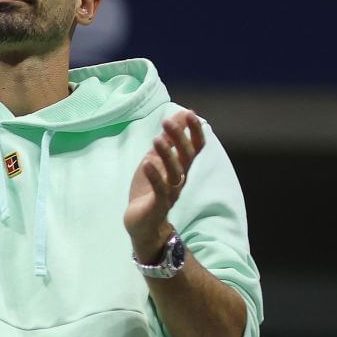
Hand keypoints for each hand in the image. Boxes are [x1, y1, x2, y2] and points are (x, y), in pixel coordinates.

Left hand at [126, 110, 203, 259]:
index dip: (194, 130)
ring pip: (175, 172)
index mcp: (181, 167)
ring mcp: (170, 192)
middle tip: (167, 121)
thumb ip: (167, 141)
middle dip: (179, 137)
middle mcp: (180, 178)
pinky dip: (154, 175)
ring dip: (167, 154)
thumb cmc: (149, 190)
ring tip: (156, 139)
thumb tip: (178, 116)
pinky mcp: (158, 204)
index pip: (195, 147)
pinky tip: (146, 162)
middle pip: (187, 156)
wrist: (141, 223)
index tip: (189, 113)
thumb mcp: (156, 161)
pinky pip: (159, 189)